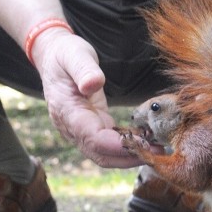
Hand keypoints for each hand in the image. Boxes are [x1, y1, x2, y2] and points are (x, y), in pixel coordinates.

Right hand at [32, 29, 143, 168]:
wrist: (53, 57)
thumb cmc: (65, 54)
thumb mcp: (74, 54)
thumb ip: (84, 69)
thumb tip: (93, 85)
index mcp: (67, 111)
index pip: (92, 138)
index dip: (117, 145)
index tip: (143, 144)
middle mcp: (72, 127)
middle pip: (100, 154)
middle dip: (129, 157)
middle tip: (158, 153)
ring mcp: (80, 130)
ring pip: (104, 154)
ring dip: (130, 156)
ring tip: (157, 150)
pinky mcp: (91, 127)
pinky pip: (108, 145)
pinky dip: (127, 147)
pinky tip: (147, 141)